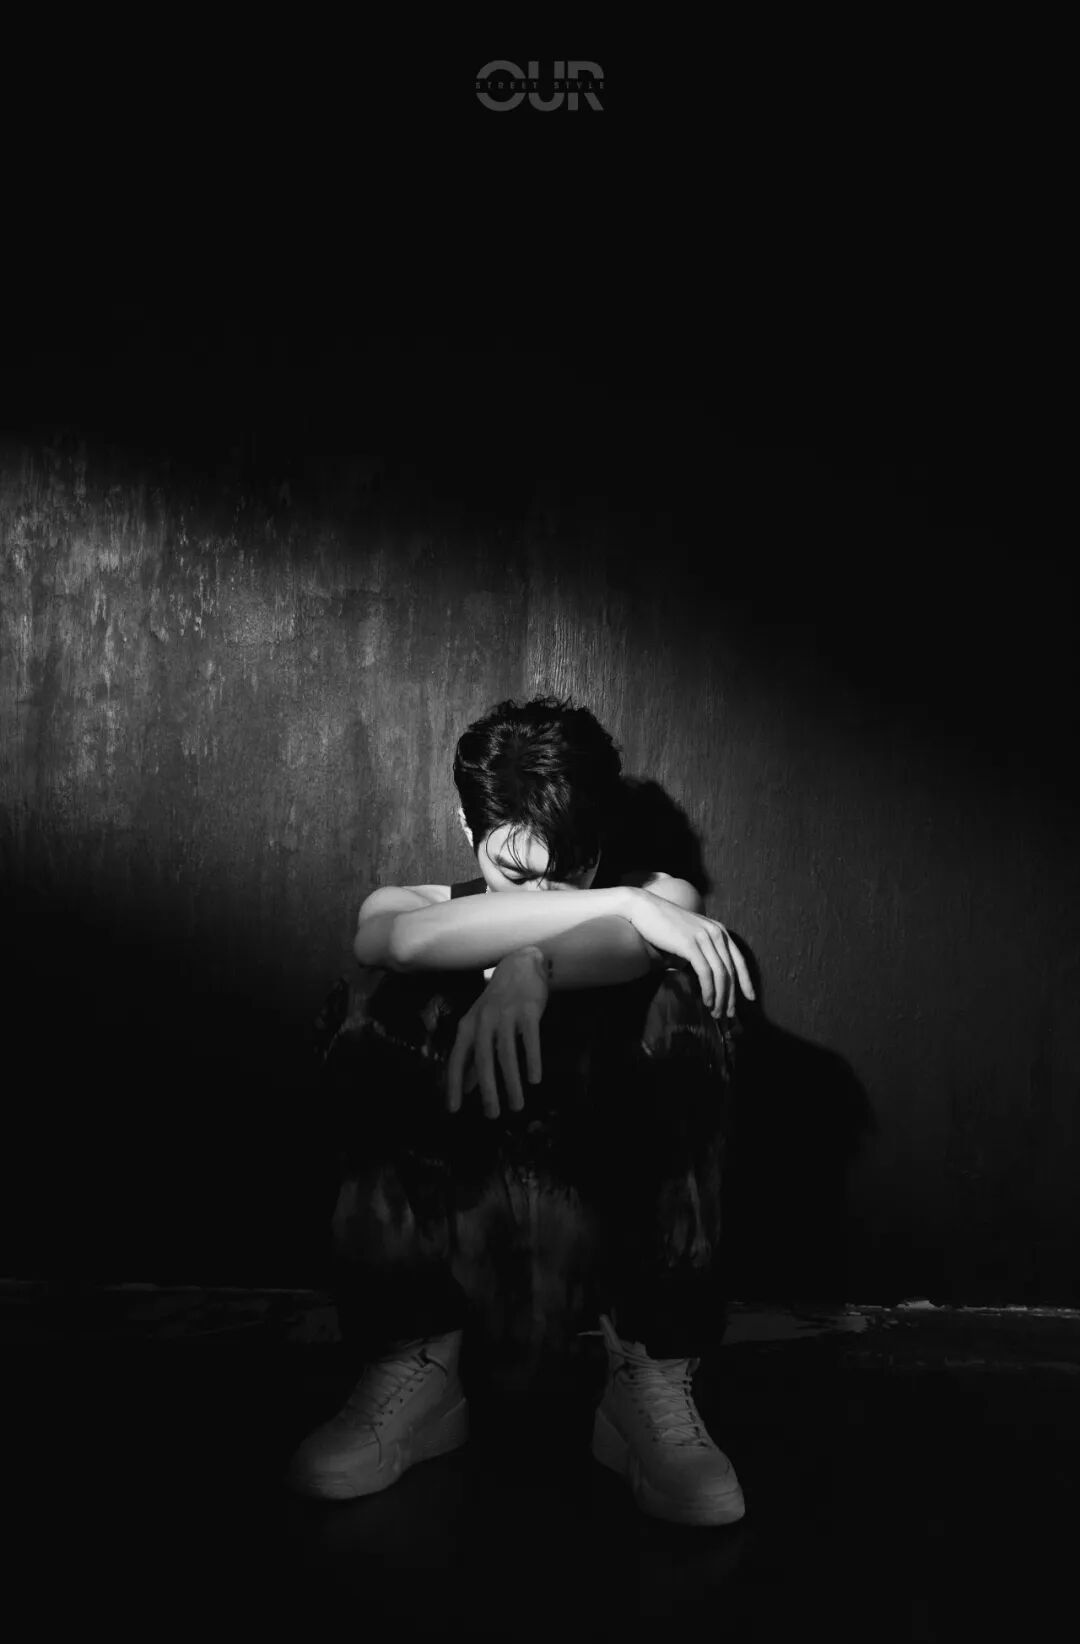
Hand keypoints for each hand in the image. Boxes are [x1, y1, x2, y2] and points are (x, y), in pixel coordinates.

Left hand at [446, 949, 547, 1118]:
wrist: (522, 965)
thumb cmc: (499, 1002)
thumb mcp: (481, 1025)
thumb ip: (474, 1055)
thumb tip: (466, 1087)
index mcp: (469, 1025)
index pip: (458, 1058)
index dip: (454, 1084)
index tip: (453, 1109)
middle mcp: (484, 1020)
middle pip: (484, 1060)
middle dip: (487, 1090)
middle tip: (492, 1114)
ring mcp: (506, 1015)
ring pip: (507, 1055)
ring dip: (512, 1082)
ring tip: (517, 1105)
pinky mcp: (528, 1011)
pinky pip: (530, 1040)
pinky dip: (532, 1061)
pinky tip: (535, 1079)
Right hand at [626, 889, 754, 1018]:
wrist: (644, 908)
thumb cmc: (663, 923)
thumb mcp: (690, 934)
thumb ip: (701, 949)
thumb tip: (706, 976)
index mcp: (719, 931)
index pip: (739, 960)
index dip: (746, 981)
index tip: (751, 998)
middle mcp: (716, 933)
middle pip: (731, 971)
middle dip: (732, 996)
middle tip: (728, 1014)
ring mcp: (704, 937)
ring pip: (721, 974)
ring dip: (720, 997)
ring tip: (716, 1012)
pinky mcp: (690, 944)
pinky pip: (705, 972)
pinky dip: (709, 990)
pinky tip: (707, 1001)